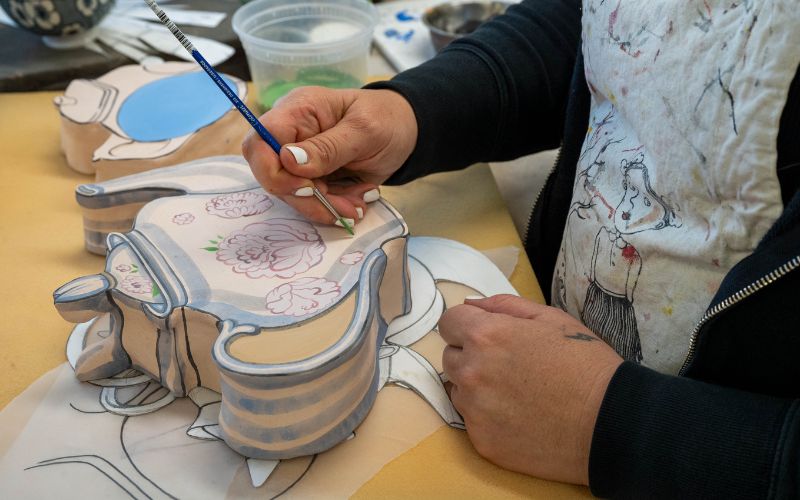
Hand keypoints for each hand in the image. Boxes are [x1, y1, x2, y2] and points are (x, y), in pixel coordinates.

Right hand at [241, 86, 417, 224]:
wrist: (405, 131)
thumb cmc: (386, 119)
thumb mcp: (364, 131)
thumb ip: (328, 147)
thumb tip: (289, 160)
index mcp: (296, 111)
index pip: (259, 143)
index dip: (273, 172)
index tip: (308, 188)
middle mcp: (291, 135)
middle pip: (273, 176)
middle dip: (307, 199)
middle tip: (344, 208)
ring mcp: (300, 159)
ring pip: (293, 195)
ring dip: (325, 208)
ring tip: (358, 206)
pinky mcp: (312, 178)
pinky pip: (312, 202)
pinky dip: (334, 208)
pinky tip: (358, 202)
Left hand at [439, 294, 622, 484]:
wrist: (610, 422)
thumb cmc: (585, 364)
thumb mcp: (550, 318)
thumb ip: (503, 306)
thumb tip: (470, 305)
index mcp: (486, 336)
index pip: (448, 323)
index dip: (466, 326)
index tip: (483, 336)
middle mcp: (472, 372)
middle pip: (450, 357)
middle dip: (471, 357)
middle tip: (509, 366)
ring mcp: (474, 410)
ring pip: (459, 391)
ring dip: (477, 388)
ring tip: (517, 393)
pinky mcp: (482, 441)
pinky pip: (472, 422)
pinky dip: (489, 418)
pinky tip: (520, 417)